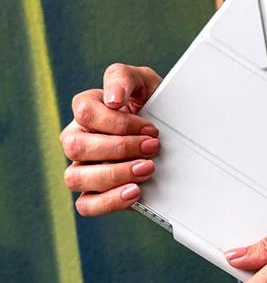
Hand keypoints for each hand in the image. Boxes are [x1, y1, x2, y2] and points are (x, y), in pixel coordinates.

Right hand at [60, 62, 162, 215]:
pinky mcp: (95, 193)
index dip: (119, 122)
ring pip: (76, 177)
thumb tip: (112, 97)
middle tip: (153, 147)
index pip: (85, 112)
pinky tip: (134, 192)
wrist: (173, 135)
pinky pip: (86, 205)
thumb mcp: (145, 82)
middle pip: (76, 146)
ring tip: (147, 169)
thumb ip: (124, 78)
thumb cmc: (153, 105)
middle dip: (120, 148)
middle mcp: (78, 139)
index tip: (150, 128)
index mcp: (86, 110)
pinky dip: (109, 201)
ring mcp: (83, 167)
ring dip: (114, 175)